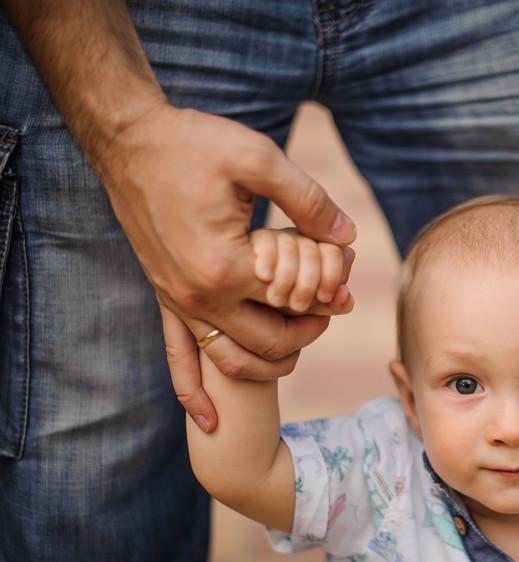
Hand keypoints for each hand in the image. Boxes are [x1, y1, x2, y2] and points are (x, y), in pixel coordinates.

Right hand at [95, 104, 357, 429]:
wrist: (128, 141)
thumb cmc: (194, 144)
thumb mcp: (260, 158)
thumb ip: (309, 200)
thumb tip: (347, 235)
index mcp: (226, 264)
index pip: (293, 300)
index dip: (329, 291)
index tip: (346, 273)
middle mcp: (199, 295)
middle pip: (271, 342)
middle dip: (310, 331)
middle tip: (332, 307)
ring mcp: (178, 302)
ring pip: (231, 361)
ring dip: (271, 365)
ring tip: (300, 346)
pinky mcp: (164, 299)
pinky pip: (178, 359)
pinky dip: (195, 393)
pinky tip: (210, 420)